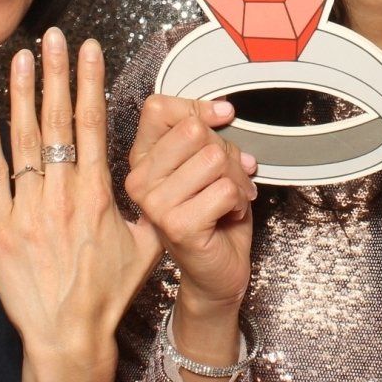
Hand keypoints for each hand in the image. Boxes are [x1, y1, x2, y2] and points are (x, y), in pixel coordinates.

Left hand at [0, 30, 163, 381]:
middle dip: (56, 74)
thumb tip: (150, 179)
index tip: (89, 50)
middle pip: (58, 122)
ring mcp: (28, 210)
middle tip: (53, 37)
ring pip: (24, 141)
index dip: (89, 83)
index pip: (92, 125)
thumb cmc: (107, 295)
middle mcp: (62, 196)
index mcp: (97, 196)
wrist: (67, 337)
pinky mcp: (0, 229)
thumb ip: (143, 208)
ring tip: (22, 58)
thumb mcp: (143, 247)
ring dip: (23, 95)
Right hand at [122, 93, 255, 312]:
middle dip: (226, 151)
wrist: (216, 273)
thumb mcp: (205, 165)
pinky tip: (229, 215)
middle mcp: (140, 180)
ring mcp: (155, 204)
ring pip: (214, 158)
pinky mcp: (178, 225)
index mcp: (143, 159)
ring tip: (231, 198)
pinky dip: (241, 201)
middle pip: (194, 131)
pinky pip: (226, 189)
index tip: (221, 118)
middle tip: (230, 176)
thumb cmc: (212, 217)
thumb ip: (205, 135)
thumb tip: (222, 111)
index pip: (158, 109)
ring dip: (237, 179)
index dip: (197, 108)